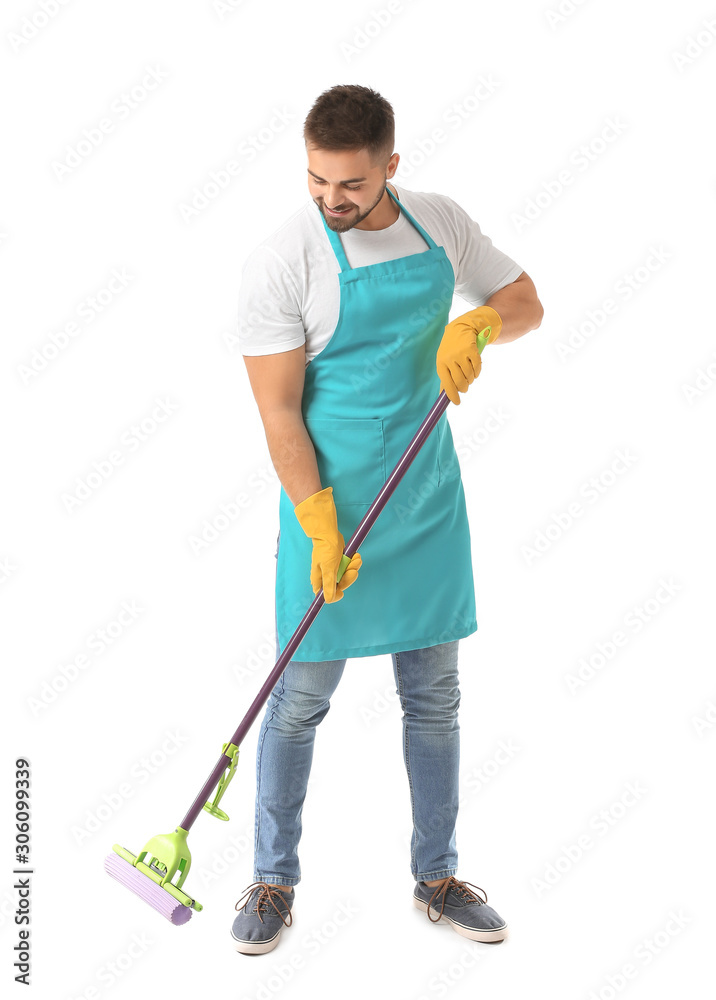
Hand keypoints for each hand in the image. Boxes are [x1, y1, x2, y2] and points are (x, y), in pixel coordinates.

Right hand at [293, 486, 361, 602]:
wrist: (329, 533)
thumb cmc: (326, 549)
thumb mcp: (328, 568)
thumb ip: (329, 584)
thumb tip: (327, 600)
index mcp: (320, 580)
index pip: (327, 596)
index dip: (335, 595)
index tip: (342, 591)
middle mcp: (326, 577)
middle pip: (341, 585)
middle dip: (349, 576)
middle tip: (352, 568)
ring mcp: (333, 570)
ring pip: (347, 576)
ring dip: (353, 567)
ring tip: (355, 559)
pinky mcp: (340, 564)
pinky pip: (349, 567)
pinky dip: (353, 562)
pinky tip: (355, 556)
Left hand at [436, 306, 501, 404]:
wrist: (461, 328)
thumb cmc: (451, 348)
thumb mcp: (444, 361)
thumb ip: (445, 377)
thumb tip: (443, 396)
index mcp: (441, 363)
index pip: (446, 384)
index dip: (452, 395)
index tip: (457, 403)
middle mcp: (449, 359)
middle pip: (459, 382)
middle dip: (464, 388)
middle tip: (465, 387)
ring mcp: (460, 354)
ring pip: (469, 376)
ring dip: (471, 378)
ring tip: (469, 373)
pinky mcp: (471, 350)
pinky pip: (477, 368)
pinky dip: (477, 371)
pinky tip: (475, 368)